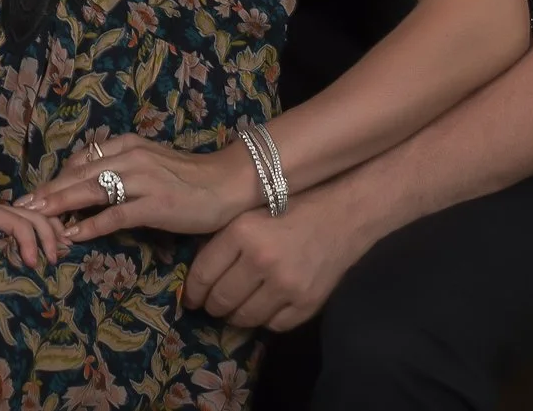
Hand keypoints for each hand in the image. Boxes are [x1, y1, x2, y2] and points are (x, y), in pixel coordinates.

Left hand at [0, 202, 67, 269]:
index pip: (17, 222)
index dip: (28, 241)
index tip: (32, 264)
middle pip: (33, 215)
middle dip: (48, 235)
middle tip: (53, 261)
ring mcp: (4, 216)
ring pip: (37, 216)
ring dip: (53, 230)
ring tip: (66, 249)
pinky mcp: (4, 226)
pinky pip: (31, 222)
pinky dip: (48, 229)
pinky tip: (58, 242)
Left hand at [19, 134, 258, 241]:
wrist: (227, 182)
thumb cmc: (188, 177)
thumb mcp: (149, 163)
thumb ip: (121, 169)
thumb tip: (88, 181)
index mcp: (128, 145)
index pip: (82, 159)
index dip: (57, 178)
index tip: (35, 193)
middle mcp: (131, 158)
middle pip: (80, 174)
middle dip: (48, 191)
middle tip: (21, 205)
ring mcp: (143, 181)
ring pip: (92, 191)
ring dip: (61, 205)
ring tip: (37, 217)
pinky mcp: (155, 205)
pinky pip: (115, 215)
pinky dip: (91, 225)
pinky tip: (74, 235)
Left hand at [185, 201, 367, 332]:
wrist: (342, 215)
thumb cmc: (291, 207)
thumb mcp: (249, 211)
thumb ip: (222, 238)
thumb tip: (195, 273)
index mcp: (242, 231)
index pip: (203, 274)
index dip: (192, 292)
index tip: (190, 298)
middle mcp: (262, 260)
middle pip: (221, 301)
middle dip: (212, 306)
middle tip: (212, 304)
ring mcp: (286, 285)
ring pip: (244, 318)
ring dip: (235, 315)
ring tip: (236, 306)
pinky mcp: (307, 303)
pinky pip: (273, 325)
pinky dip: (265, 319)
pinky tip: (264, 306)